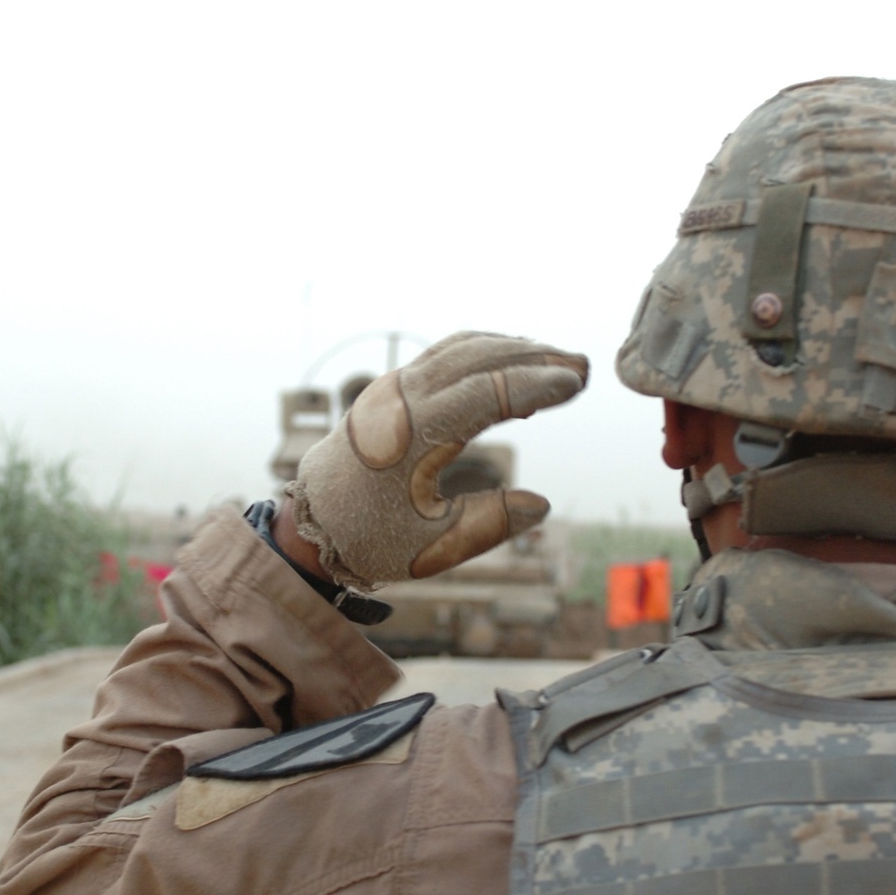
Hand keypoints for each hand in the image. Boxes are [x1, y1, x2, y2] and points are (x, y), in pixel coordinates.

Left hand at [286, 331, 588, 590]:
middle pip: (479, 358)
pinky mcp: (392, 389)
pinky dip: (486, 353)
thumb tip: (541, 504)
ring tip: (560, 362)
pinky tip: (516, 364)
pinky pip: (446, 356)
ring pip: (462, 350)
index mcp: (412, 435)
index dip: (535, 384)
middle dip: (535, 358)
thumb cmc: (371, 538)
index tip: (575, 385)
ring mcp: (393, 388)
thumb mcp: (432, 545)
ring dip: (513, 349)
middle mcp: (401, 399)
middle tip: (583, 367)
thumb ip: (490, 523)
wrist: (312, 524)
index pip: (486, 392)